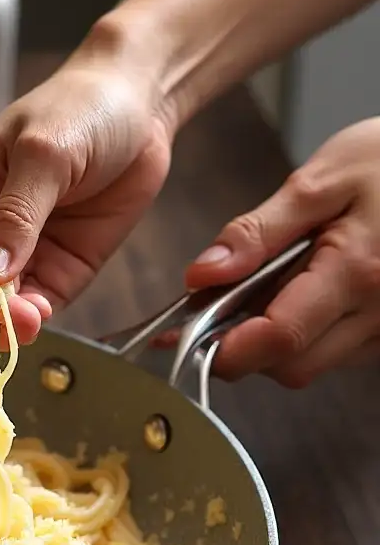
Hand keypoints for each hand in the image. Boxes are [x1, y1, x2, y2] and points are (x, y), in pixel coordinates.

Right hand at [0, 53, 173, 344]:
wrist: (140, 107)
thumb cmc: (81, 110)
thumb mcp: (46, 153)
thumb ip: (18, 213)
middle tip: (6, 321)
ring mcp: (15, 255)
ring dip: (9, 320)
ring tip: (29, 322)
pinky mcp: (51, 271)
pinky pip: (35, 305)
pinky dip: (35, 317)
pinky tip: (40, 317)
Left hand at [185, 118, 379, 386]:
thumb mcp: (322, 178)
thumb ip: (257, 232)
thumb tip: (202, 275)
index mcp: (358, 270)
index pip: (279, 339)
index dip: (226, 347)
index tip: (187, 334)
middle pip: (291, 367)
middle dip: (245, 349)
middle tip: (221, 307)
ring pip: (313, 366)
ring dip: (274, 344)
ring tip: (268, 289)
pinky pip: (337, 354)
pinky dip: (305, 337)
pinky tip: (301, 295)